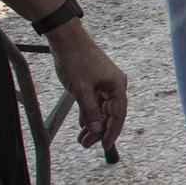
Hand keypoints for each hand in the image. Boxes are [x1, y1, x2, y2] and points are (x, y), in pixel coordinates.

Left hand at [48, 25, 128, 150]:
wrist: (67, 38)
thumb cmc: (76, 60)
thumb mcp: (82, 90)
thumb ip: (90, 112)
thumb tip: (97, 130)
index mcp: (117, 85)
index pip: (118, 115)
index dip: (112, 132)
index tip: (105, 146)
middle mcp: (114, 84)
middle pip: (110, 113)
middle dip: (99, 130)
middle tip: (86, 144)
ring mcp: (105, 82)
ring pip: (102, 109)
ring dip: (93, 123)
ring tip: (82, 138)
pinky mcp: (95, 81)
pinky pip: (95, 102)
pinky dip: (89, 113)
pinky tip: (82, 124)